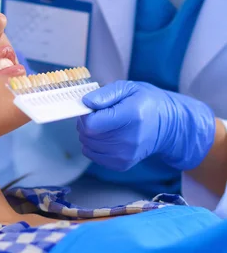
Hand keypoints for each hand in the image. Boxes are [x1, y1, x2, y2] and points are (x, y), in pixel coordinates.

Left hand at [77, 80, 215, 171]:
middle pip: (88, 135)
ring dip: (89, 134)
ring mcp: (126, 155)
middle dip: (86, 122)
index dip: (85, 114)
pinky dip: (93, 145)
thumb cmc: (145, 102)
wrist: (166, 126)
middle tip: (98, 114)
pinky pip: (93, 155)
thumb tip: (86, 102)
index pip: (92, 124)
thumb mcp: (127, 88)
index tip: (92, 107)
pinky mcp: (122, 164)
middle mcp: (129, 139)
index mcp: (131, 116)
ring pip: (88, 145)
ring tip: (103, 124)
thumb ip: (105, 93)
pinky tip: (106, 136)